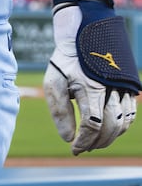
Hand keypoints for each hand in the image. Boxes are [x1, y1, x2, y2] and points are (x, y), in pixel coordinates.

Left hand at [43, 4, 138, 154]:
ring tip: (93, 141)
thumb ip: (59, 110)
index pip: (93, 124)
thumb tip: (68, 138)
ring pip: (124, 123)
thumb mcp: (54, 81)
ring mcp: (123, 88)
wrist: (82, 35)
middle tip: (83, 147)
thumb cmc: (66, 60)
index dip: (85, 141)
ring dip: (110, 137)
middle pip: (111, 127)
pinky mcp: (129, 88)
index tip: (74, 149)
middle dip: (97, 142)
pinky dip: (121, 127)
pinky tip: (107, 130)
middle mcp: (112, 89)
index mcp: (91, 87)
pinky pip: (130, 114)